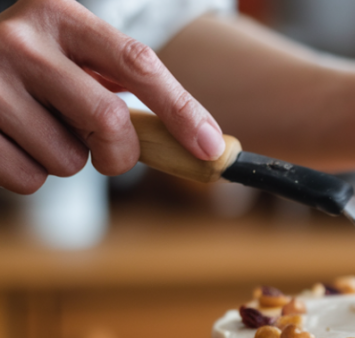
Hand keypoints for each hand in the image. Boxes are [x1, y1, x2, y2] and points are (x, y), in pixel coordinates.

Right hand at [0, 0, 223, 193]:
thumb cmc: (36, 68)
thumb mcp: (75, 56)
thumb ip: (126, 85)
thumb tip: (203, 144)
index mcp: (60, 14)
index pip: (139, 64)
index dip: (181, 110)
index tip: (211, 147)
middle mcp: (21, 41)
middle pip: (109, 118)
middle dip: (122, 151)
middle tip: (112, 152)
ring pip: (67, 159)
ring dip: (70, 160)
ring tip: (42, 129)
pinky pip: (29, 178)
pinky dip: (33, 173)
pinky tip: (17, 141)